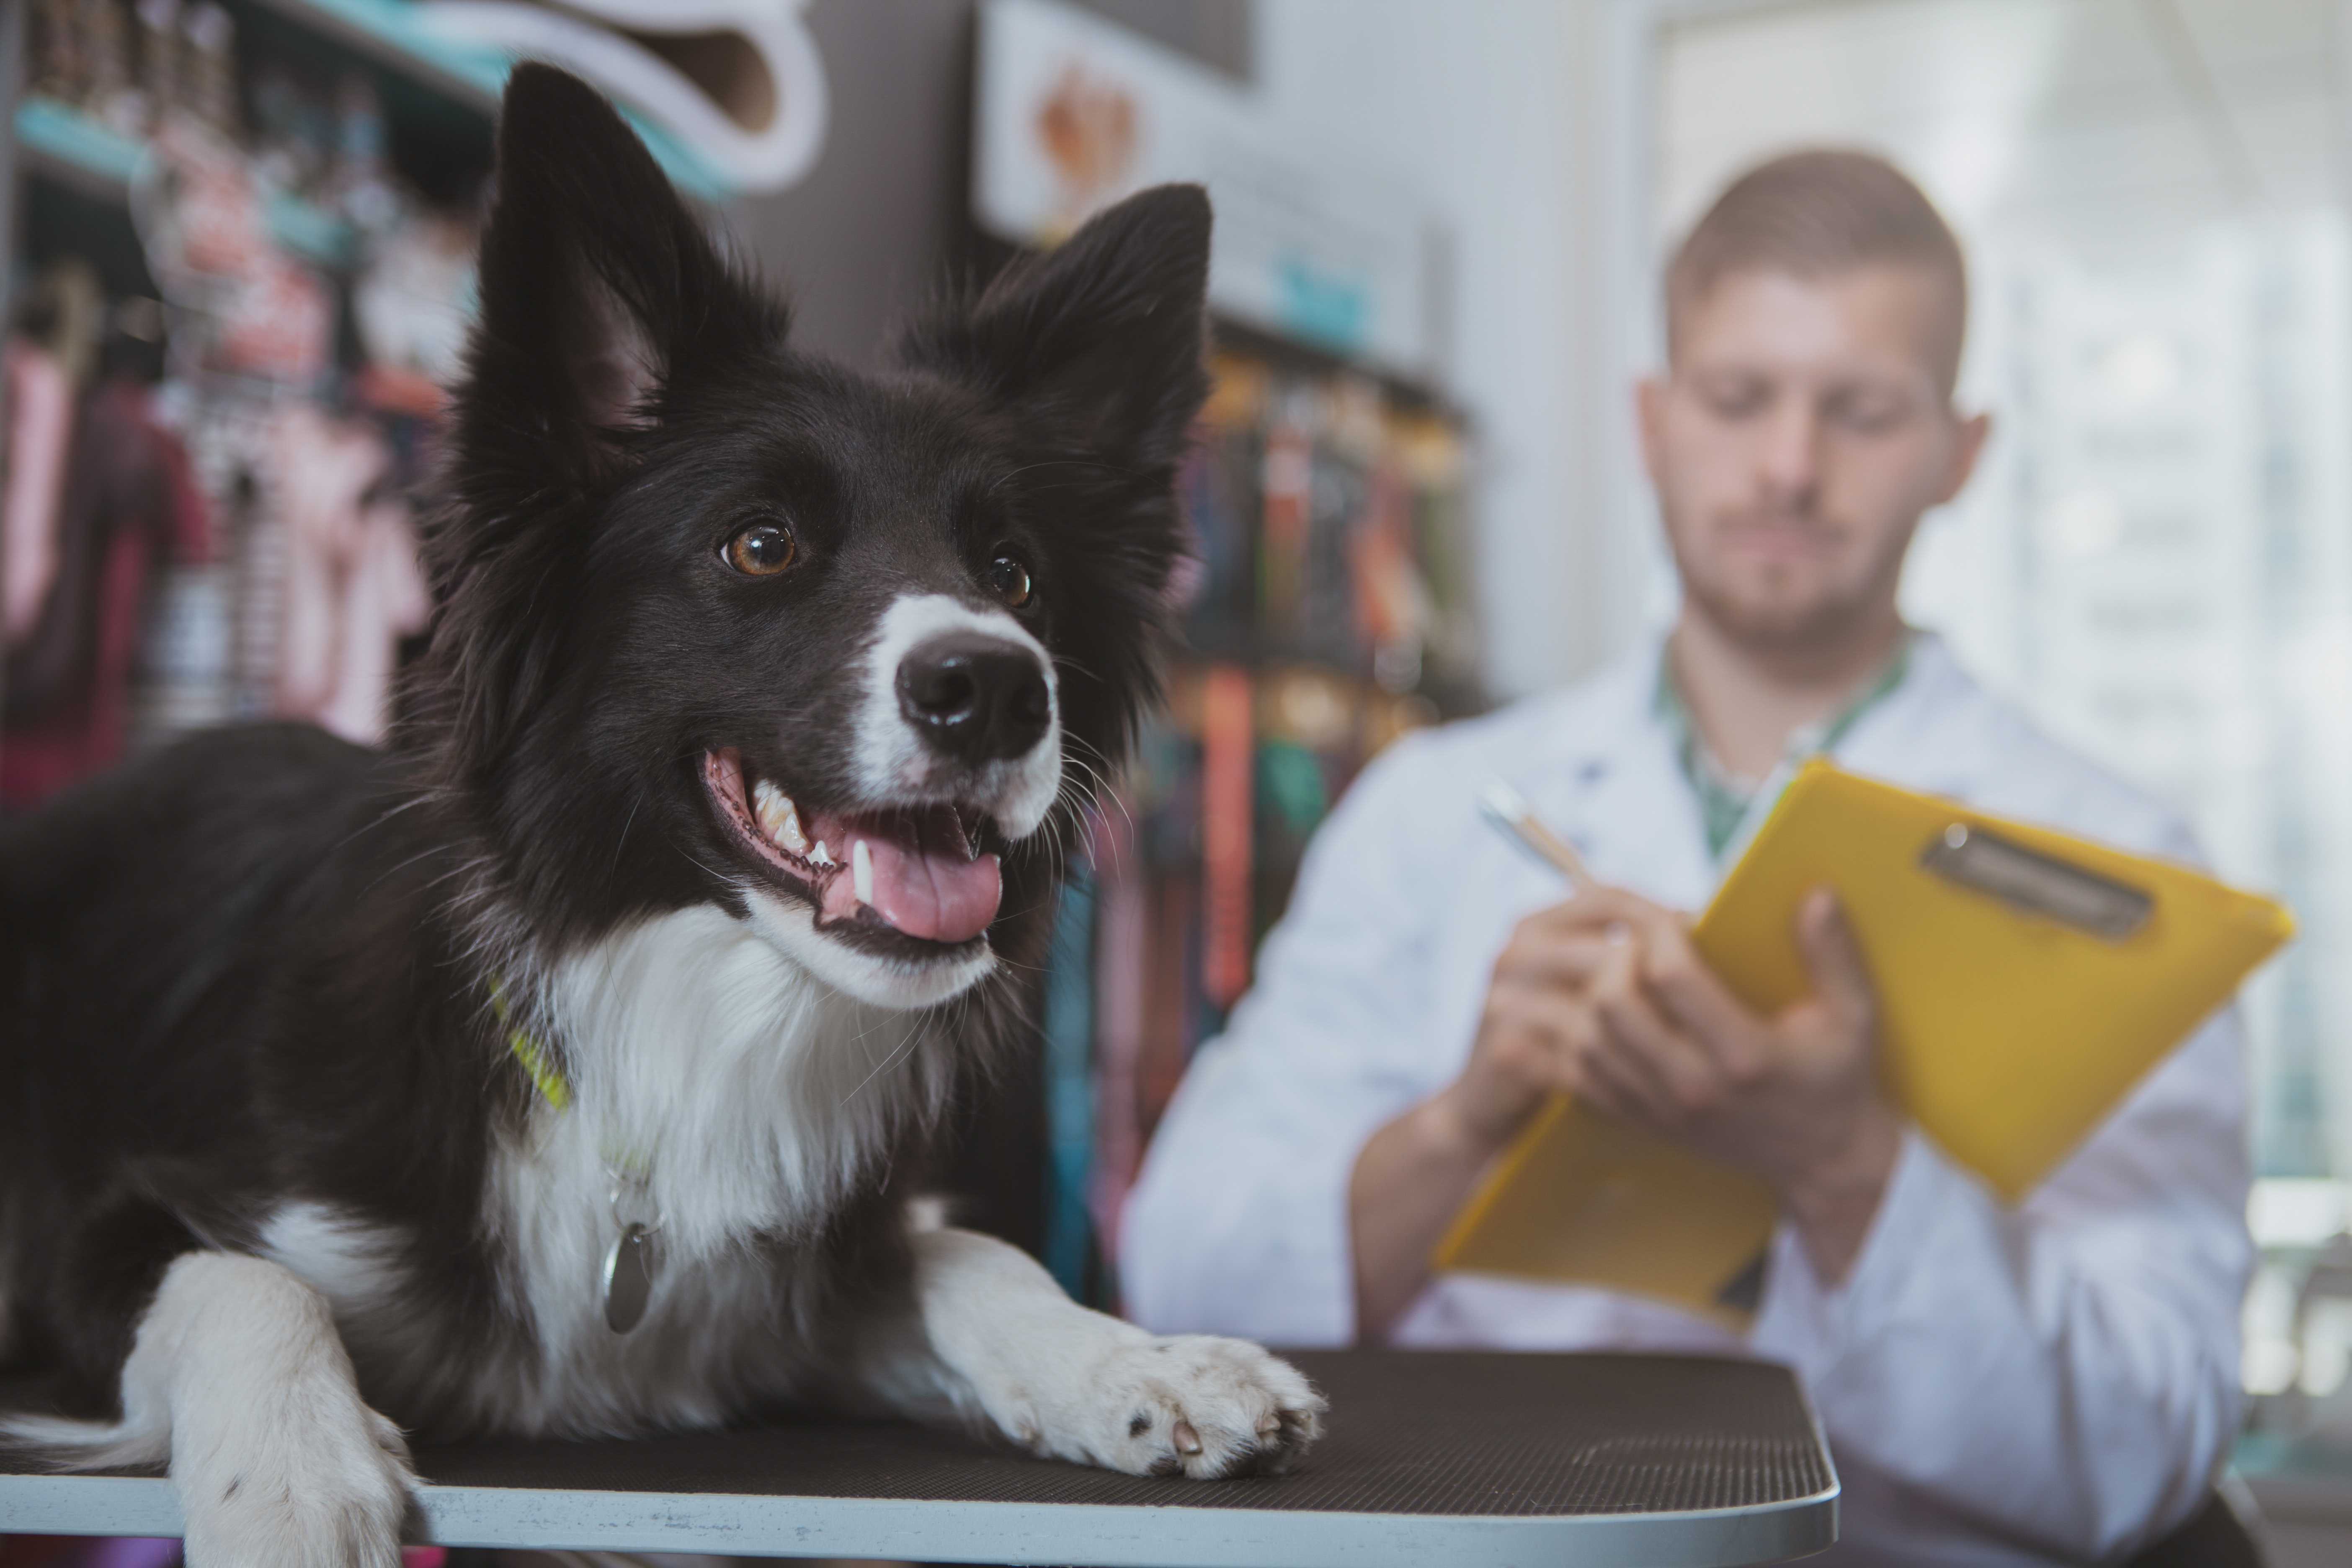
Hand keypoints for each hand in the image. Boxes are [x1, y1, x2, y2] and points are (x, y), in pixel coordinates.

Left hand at [1439, 884, 1901, 1281]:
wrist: (1823, 1159)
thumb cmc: (1837, 1077)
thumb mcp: (1854, 1017)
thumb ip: (1835, 955)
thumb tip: (1818, 895)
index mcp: (1745, 1055)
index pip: (1670, 977)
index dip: (1659, 933)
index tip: (1674, 918)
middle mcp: (1694, 1086)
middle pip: (1612, 1004)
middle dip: (1617, 957)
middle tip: (1642, 943)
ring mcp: (1662, 1110)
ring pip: (1588, 1039)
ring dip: (1595, 995)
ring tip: (1626, 974)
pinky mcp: (1644, 1123)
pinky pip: (1583, 1075)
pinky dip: (1585, 1037)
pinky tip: (1613, 1015)